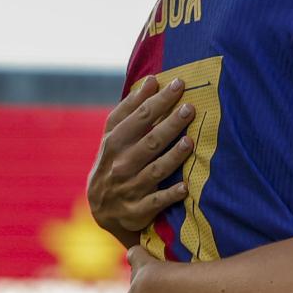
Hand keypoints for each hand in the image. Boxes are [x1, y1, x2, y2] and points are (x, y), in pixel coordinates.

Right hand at [88, 76, 195, 235]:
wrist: (103, 208)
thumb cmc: (114, 161)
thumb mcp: (114, 136)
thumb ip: (130, 110)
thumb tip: (151, 81)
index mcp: (114, 142)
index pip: (137, 118)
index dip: (157, 100)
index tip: (178, 84)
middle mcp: (120, 164)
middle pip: (149, 141)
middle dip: (169, 124)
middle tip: (190, 108)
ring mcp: (129, 188)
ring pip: (155, 170)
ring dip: (173, 157)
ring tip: (189, 142)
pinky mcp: (137, 211)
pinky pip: (156, 202)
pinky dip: (170, 195)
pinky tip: (185, 187)